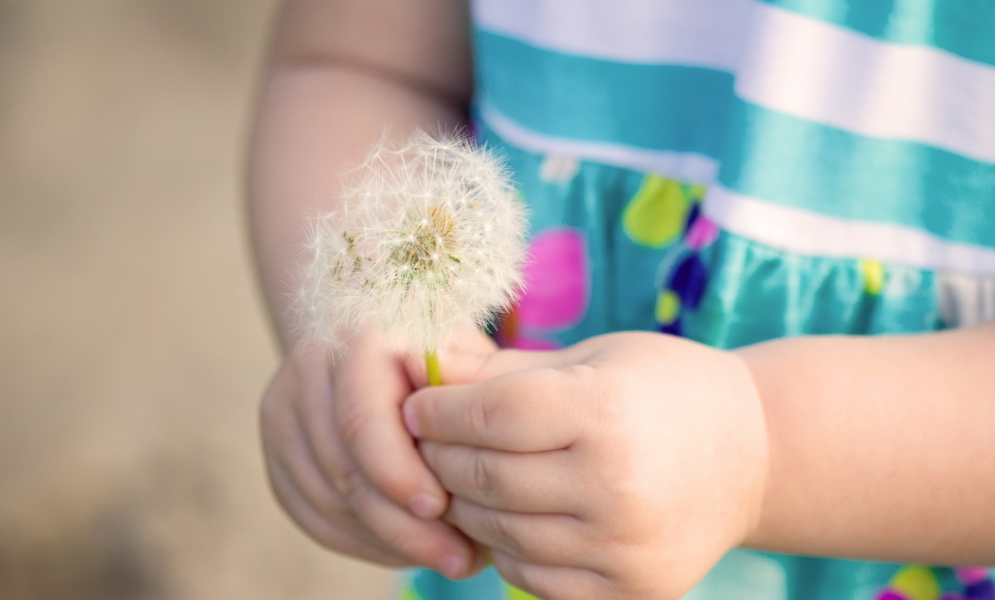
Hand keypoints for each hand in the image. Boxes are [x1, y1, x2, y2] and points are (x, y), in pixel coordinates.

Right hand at [259, 329, 494, 576]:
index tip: (441, 509)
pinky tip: (405, 549)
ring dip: (387, 541)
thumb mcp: (469, 363)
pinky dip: (362, 543)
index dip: (398, 473)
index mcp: (360, 337)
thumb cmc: (445, 356)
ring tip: (445, 555)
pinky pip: (312, 515)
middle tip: (458, 557)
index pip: (362, 419)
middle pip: (344, 468)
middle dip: (402, 525)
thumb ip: (473, 401)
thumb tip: (484, 465)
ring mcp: (284, 409)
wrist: (386, 339)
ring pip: (327, 500)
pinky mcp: (279, 451)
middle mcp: (310, 367)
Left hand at [402, 332, 768, 598]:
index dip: (439, 412)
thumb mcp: (592, 358)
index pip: (491, 415)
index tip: (417, 407)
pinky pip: (533, 578)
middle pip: (487, 477)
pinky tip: (507, 518)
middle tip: (424, 443)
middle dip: (440, 458)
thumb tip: (422, 366)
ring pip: (501, 533)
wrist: (754, 454)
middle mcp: (617, 484)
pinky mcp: (631, 590)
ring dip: (464, 507)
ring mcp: (625, 546)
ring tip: (458, 479)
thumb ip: (504, 370)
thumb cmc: (664, 389)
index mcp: (606, 411)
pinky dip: (506, 549)